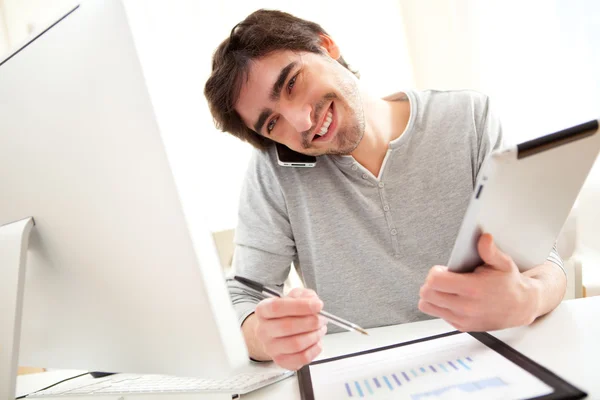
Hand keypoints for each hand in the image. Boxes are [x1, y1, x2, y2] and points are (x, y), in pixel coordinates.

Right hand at [246, 288, 326, 369]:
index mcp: (263, 310)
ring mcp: (271, 348)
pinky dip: (314, 349)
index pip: (277, 307)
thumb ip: (305, 295)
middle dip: (311, 322)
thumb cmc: (287, 314)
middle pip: (287, 326)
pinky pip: (301, 358)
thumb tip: (313, 302)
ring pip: (296, 344)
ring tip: (320, 329)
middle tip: (322, 318)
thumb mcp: (295, 297)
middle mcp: (263, 330)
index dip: (300, 306)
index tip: (318, 305)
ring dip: (314, 335)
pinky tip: (316, 341)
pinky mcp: (281, 361)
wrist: (277, 333)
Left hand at [418, 233, 540, 330]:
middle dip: (430, 283)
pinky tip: (453, 298)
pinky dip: (440, 306)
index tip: (442, 270)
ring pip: (428, 306)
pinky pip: (438, 315)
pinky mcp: (462, 327)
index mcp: (473, 288)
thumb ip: (490, 251)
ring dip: (432, 295)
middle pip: (427, 294)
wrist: (522, 307)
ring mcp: (463, 319)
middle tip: (442, 278)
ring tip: (445, 288)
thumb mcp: (503, 264)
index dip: (434, 272)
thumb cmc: (510, 284)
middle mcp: (466, 306)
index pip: (435, 281)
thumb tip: (484, 238)